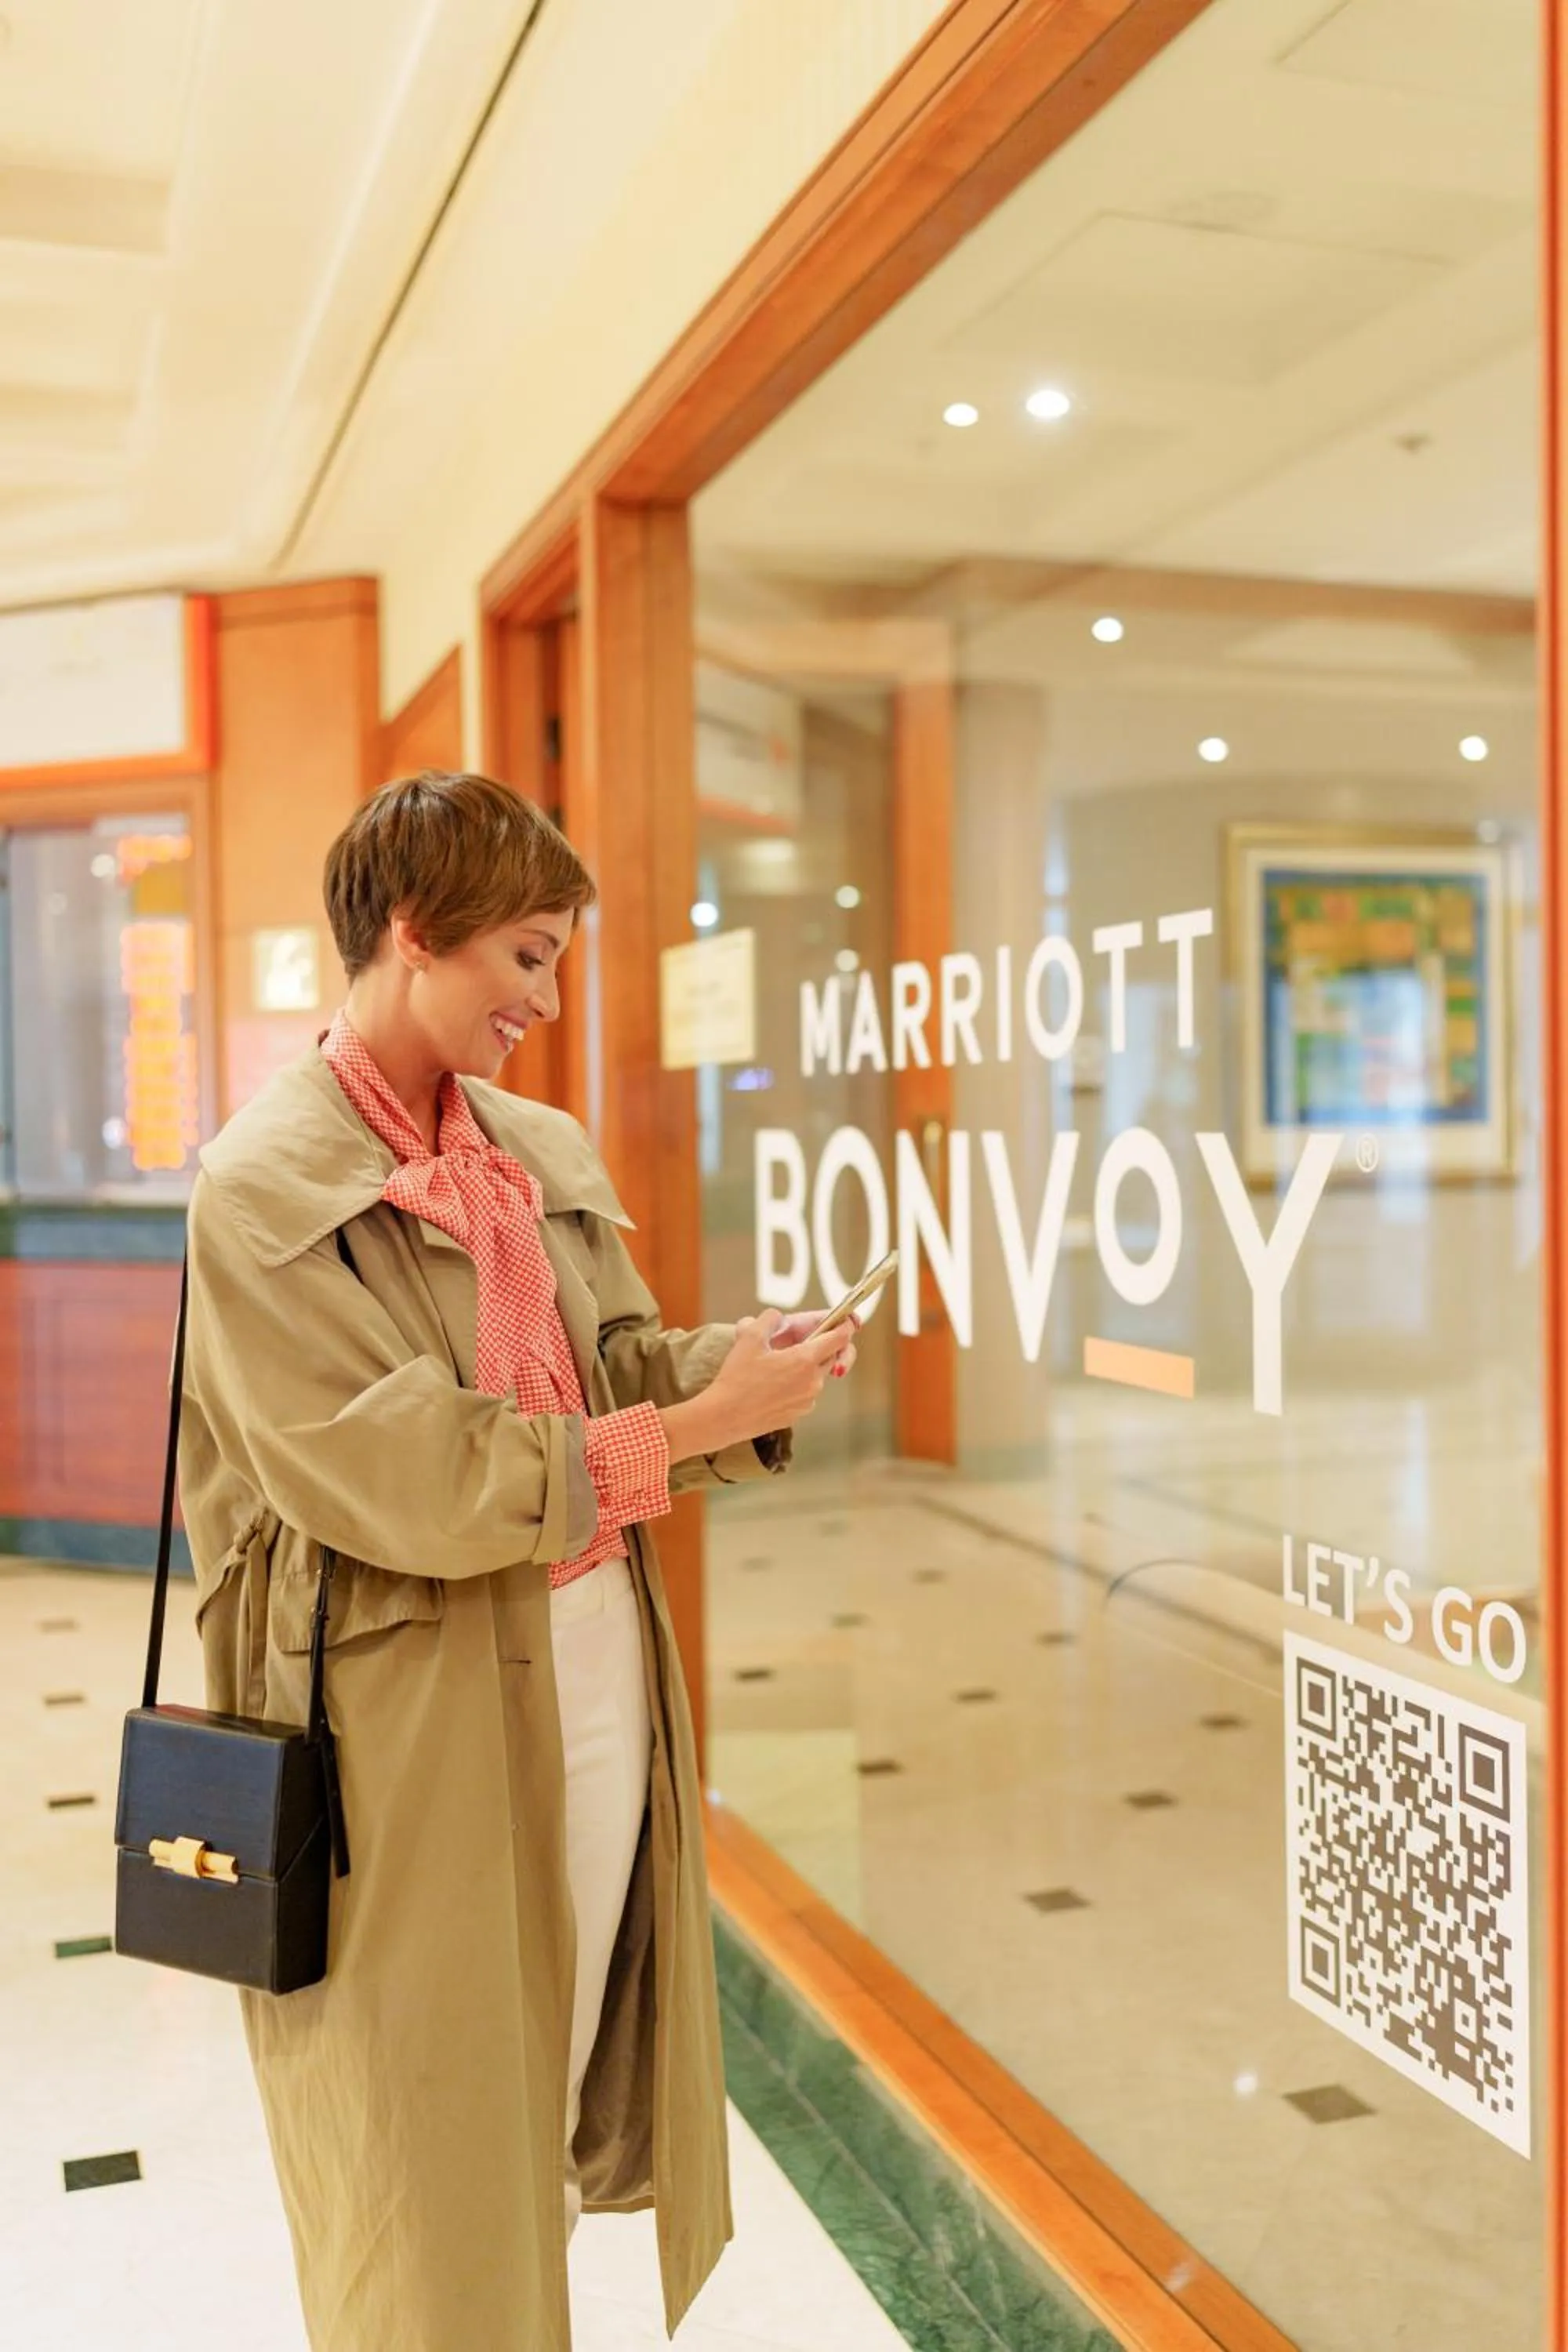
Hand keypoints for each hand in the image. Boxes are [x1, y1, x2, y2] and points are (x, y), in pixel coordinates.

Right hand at [668, 1310, 854, 1456]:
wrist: (724, 1417)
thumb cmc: (736, 1377)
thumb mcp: (749, 1338)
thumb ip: (769, 1319)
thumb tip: (779, 1317)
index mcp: (805, 1359)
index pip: (839, 1338)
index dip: (846, 1325)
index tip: (847, 1320)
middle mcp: (813, 1381)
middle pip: (829, 1357)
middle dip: (820, 1346)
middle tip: (800, 1341)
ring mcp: (807, 1401)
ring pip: (816, 1376)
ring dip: (805, 1367)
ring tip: (776, 1366)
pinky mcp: (798, 1414)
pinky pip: (805, 1394)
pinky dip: (796, 1385)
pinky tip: (772, 1385)